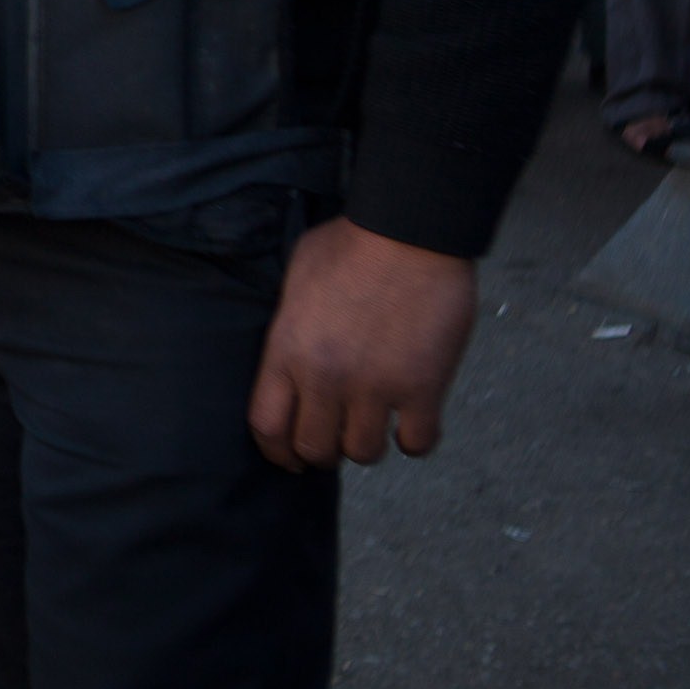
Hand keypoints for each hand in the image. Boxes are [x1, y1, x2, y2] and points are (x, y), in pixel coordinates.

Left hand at [247, 218, 478, 472]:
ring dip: (367, 443)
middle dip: (322, 450)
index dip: (277, 450)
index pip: (267, 426)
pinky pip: (416, 444)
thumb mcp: (296, 279)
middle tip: (336, 437)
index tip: (288, 457)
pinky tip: (413, 420)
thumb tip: (290, 353)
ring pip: (363, 453)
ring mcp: (374, 386)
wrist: (410, 231)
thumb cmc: (352, 243)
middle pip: (314, 448)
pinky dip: (415, 439)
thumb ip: (289, 326)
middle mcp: (325, 377)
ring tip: (374, 422)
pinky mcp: (421, 388)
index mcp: (287, 350)